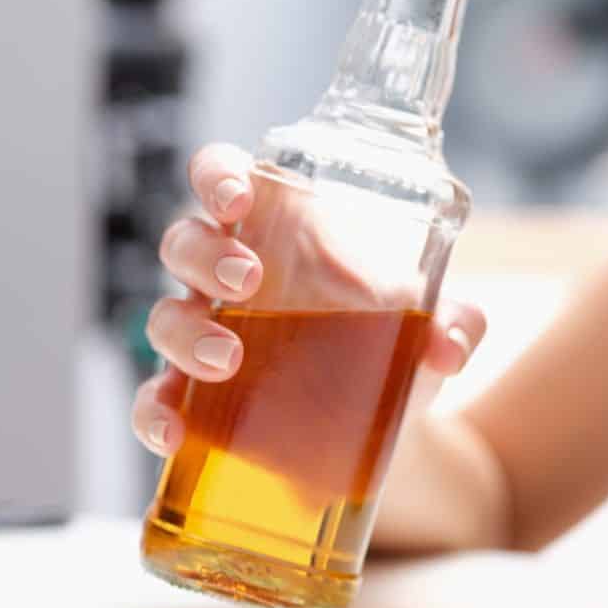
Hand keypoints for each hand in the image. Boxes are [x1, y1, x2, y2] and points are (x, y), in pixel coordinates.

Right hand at [130, 144, 485, 527]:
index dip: (219, 176)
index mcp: (278, 232)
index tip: (240, 197)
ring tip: (226, 359)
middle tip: (246, 281)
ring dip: (185, 334)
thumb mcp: (428, 331)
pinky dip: (155, 413)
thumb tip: (449, 347)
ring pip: (164, 317)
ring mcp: (206, 336)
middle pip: (185, 242)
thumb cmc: (393, 344)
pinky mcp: (197, 399)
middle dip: (206, 255)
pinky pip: (154, 398)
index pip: (226, 178)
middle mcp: (228, 277)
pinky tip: (174, 432)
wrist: (385, 428)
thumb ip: (454, 325)